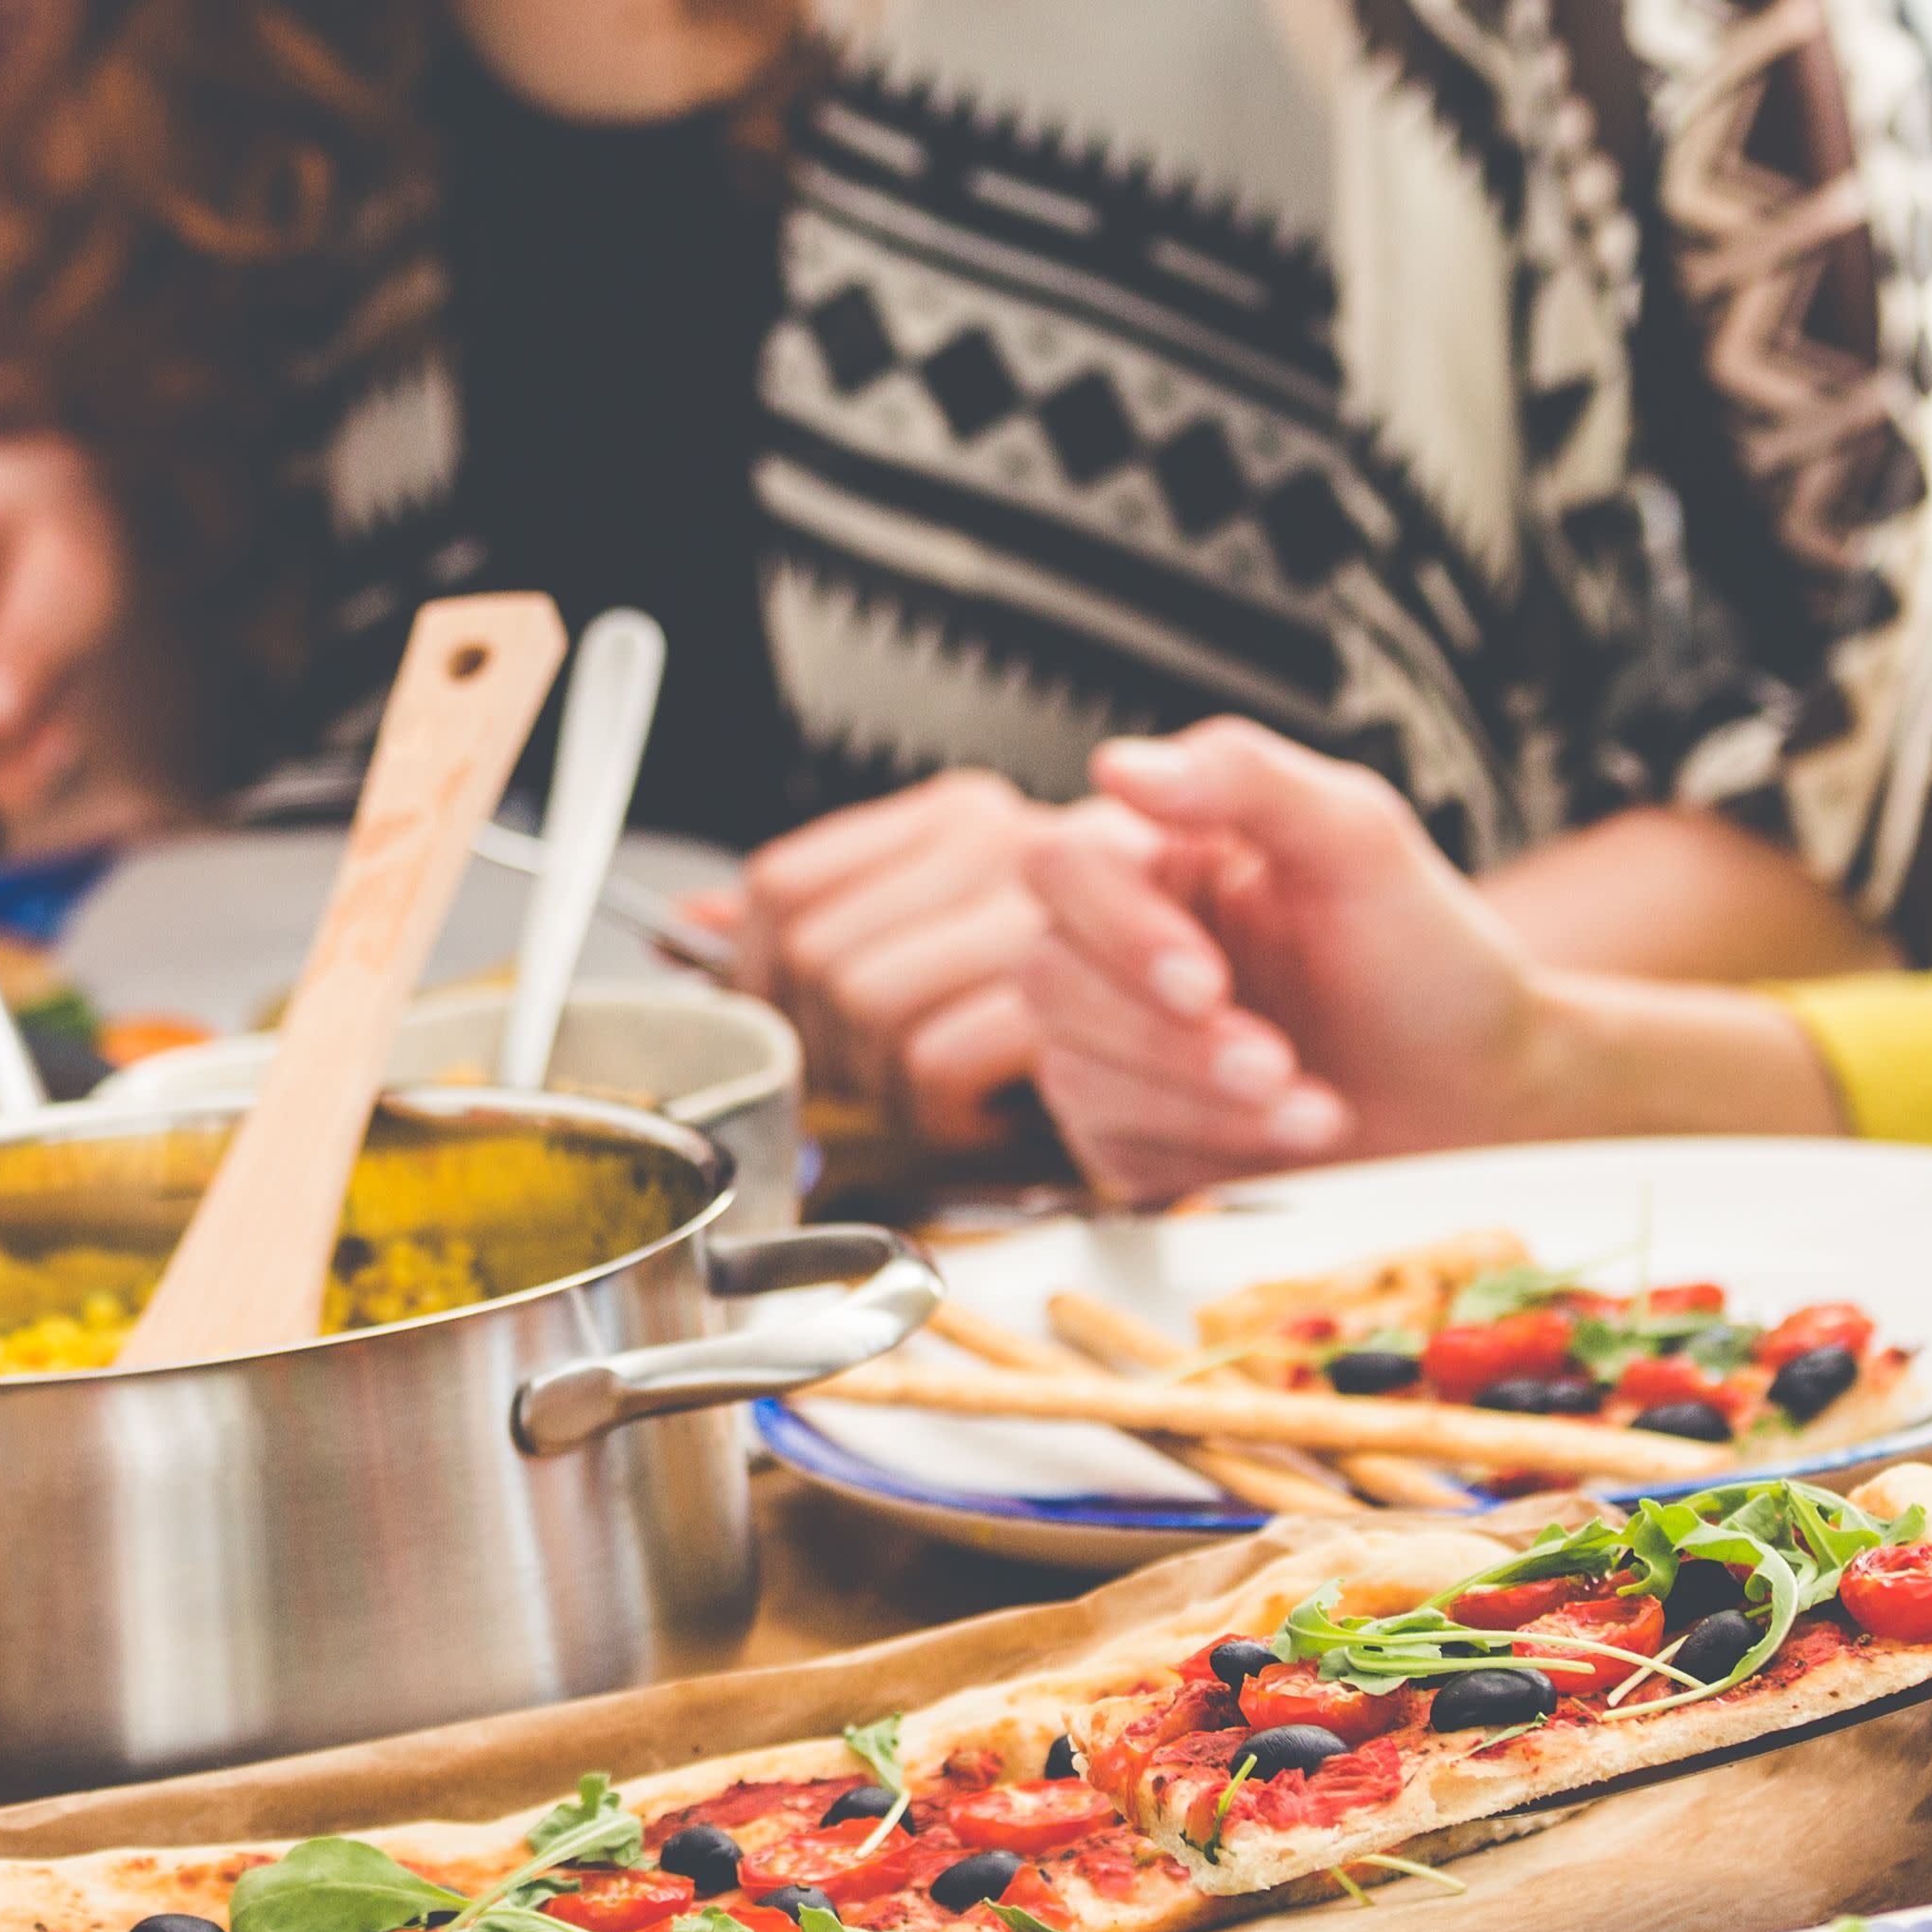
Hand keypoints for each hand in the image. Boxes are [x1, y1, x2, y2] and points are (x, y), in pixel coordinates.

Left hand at [710, 770, 1063, 1144]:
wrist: (1246, 1041)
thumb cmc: (1082, 1001)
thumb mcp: (941, 932)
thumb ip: (823, 911)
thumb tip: (685, 920)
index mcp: (959, 817)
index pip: (780, 885)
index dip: (760, 973)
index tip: (797, 1020)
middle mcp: (1000, 848)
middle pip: (812, 958)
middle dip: (827, 1044)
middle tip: (882, 1072)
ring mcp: (1039, 918)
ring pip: (865, 1008)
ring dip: (887, 1083)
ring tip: (940, 1088)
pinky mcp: (1071, 1002)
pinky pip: (932, 1064)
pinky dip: (945, 1113)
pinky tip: (986, 1108)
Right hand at [1014, 723, 1557, 1200]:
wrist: (1483, 1099)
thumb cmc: (1431, 967)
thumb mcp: (1363, 843)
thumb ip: (1249, 779)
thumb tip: (1122, 764)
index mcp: (1166, 856)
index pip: (1065, 866)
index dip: (1121, 931)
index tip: (1205, 982)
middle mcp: (1125, 946)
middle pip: (1052, 977)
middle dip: (1169, 1037)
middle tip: (1273, 1063)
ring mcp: (1119, 1044)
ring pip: (1072, 1070)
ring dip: (1198, 1100)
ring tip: (1313, 1110)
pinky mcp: (1129, 1133)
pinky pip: (1109, 1148)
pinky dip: (1206, 1150)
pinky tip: (1286, 1141)